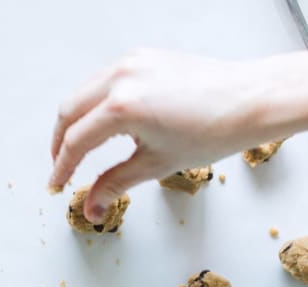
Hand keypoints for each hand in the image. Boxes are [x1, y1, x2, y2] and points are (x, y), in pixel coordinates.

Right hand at [48, 48, 298, 220]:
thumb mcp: (156, 164)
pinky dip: (95, 103)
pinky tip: (102, 124)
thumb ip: (115, 184)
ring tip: (78, 149)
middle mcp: (122, 77)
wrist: (250, 100)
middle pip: (70, 111)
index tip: (57, 185)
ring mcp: (132, 62)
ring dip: (76, 121)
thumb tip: (92, 208)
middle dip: (60, 142)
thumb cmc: (214, 130)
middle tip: (62, 168)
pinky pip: (105, 80)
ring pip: (84, 93)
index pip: (76, 141)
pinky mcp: (143, 57)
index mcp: (122, 106)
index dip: (62, 167)